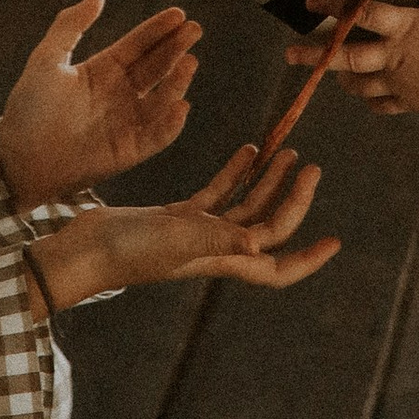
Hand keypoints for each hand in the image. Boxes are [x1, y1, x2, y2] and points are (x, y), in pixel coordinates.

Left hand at [0, 0, 199, 210]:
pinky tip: (181, 105)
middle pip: (155, 67)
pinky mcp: (129, 151)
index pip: (138, 45)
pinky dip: (171, 124)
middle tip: (195, 29)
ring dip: (177, 81)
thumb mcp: (46, 59)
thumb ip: (70, 26)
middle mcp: (120, 94)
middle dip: (175, 48)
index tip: (179, 14)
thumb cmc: (29, 108)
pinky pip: (156, 136)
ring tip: (189, 62)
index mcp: (103, 70)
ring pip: (161, 99)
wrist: (19, 158)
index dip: (158, 29)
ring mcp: (126, 122)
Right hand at [28, 144, 339, 309]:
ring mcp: (195, 233)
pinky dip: (235, 173)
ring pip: (245, 207)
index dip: (307, 259)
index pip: (276, 268)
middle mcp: (214, 250)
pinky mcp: (176, 216)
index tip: (334, 241)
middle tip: (312, 166)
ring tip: (288, 151)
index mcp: (220, 261)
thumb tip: (259, 248)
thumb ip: (216, 241)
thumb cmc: (127, 251)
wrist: (84, 248)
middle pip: (267, 227)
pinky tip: (249, 149)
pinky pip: (216, 194)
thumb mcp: (174, 241)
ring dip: (268, 181)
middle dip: (293, 200)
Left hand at [287, 0, 418, 118]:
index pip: (360, 13)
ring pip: (362, 85)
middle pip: (346, 57)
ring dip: (345, 80)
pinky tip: (369, 101)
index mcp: (403, 27)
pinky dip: (375, 103)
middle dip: (315, 56)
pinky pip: (386, 105)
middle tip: (290, 55)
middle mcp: (395, 56)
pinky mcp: (415, 103)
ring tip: (333, 78)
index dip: (334, 6)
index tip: (309, 3)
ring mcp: (402, 83)